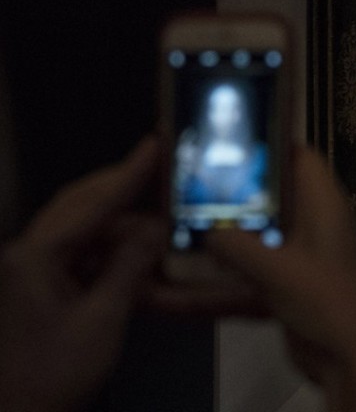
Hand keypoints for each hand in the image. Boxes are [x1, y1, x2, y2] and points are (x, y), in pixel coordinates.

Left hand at [0, 138, 164, 411]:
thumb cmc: (51, 375)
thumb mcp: (102, 320)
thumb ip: (130, 267)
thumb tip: (156, 229)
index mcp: (34, 257)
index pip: (91, 204)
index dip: (129, 174)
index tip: (155, 145)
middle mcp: (27, 255)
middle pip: (80, 206)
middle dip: (121, 188)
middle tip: (160, 167)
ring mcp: (31, 272)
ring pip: (83, 231)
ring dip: (122, 227)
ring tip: (162, 223)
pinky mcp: (40, 289)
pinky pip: (81, 256)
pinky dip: (112, 253)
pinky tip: (140, 256)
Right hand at [152, 147, 355, 411]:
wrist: (350, 358)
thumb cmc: (325, 300)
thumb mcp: (276, 269)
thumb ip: (236, 245)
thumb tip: (201, 228)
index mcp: (324, 206)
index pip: (302, 159)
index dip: (271, 145)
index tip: (230, 140)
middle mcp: (315, 226)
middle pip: (274, 196)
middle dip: (236, 192)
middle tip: (192, 183)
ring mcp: (303, 257)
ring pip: (259, 236)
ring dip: (226, 237)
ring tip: (180, 226)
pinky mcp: (291, 287)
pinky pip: (253, 274)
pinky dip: (225, 277)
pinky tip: (185, 282)